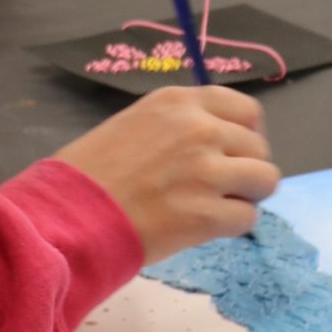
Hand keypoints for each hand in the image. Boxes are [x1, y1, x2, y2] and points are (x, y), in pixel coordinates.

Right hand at [55, 86, 280, 265]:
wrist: (66, 214)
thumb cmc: (88, 173)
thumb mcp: (135, 125)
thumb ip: (179, 127)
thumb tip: (217, 147)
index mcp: (179, 102)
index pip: (245, 110)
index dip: (247, 135)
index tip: (235, 153)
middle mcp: (200, 129)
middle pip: (259, 147)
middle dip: (245, 169)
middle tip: (217, 189)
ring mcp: (207, 171)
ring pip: (265, 180)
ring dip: (245, 197)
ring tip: (214, 208)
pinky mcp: (207, 214)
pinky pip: (248, 218)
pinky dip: (230, 227)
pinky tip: (201, 228)